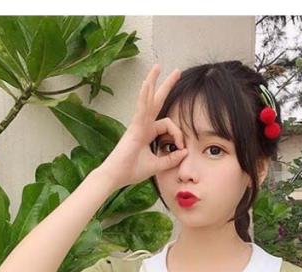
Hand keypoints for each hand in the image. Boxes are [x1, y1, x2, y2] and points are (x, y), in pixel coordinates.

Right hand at [99, 63, 187, 189]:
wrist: (116, 176)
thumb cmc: (131, 171)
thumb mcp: (157, 166)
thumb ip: (171, 159)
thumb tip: (185, 152)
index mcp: (148, 132)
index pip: (168, 125)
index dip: (178, 135)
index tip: (181, 148)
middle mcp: (143, 125)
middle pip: (157, 101)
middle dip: (167, 85)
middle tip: (177, 71)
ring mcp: (137, 124)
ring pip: (148, 99)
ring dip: (153, 82)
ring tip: (159, 66)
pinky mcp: (134, 127)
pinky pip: (141, 108)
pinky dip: (144, 96)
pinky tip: (147, 83)